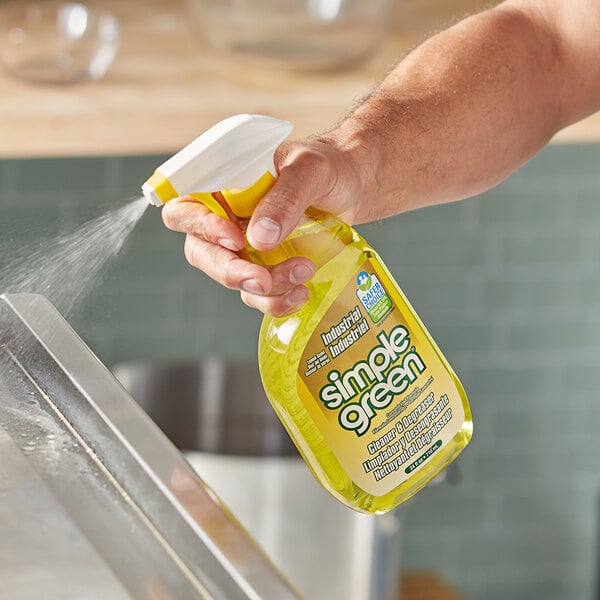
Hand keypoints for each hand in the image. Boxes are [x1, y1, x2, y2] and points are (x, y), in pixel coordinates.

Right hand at [162, 137, 362, 315]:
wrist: (353, 187)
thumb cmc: (328, 166)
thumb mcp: (310, 170)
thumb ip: (285, 198)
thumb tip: (259, 238)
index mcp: (222, 185)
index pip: (185, 209)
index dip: (200, 228)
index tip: (236, 239)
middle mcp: (225, 218)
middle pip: (202, 253)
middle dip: (231, 271)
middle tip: (263, 280)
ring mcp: (244, 247)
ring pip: (231, 278)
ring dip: (263, 288)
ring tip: (304, 273)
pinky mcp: (265, 268)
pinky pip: (258, 295)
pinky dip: (277, 301)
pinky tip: (302, 293)